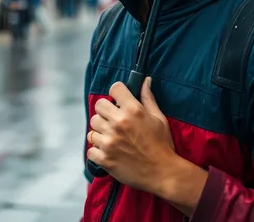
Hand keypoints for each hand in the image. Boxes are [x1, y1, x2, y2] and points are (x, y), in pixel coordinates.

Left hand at [87, 77, 176, 193]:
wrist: (163, 173)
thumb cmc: (162, 144)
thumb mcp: (158, 118)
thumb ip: (148, 98)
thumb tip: (145, 80)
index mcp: (133, 110)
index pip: (114, 88)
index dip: (117, 93)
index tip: (119, 101)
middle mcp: (118, 123)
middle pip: (98, 106)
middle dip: (106, 111)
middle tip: (114, 120)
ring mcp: (109, 141)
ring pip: (92, 127)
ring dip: (100, 132)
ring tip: (112, 138)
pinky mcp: (104, 158)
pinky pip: (90, 149)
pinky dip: (97, 151)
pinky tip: (108, 152)